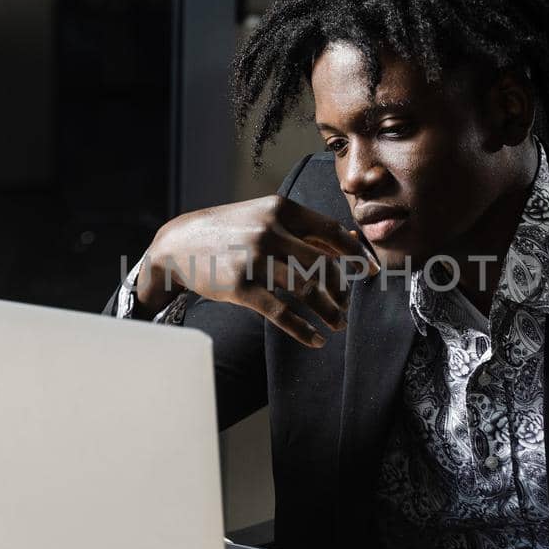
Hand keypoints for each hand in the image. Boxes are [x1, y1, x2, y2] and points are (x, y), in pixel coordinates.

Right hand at [137, 195, 376, 345]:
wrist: (178, 244)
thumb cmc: (229, 231)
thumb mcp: (264, 217)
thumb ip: (305, 228)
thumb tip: (350, 238)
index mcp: (280, 209)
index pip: (330, 232)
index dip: (355, 254)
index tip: (370, 271)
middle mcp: (270, 230)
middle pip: (322, 264)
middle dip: (342, 290)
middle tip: (349, 306)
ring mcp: (255, 258)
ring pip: (306, 289)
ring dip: (329, 311)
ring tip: (339, 325)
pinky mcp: (240, 286)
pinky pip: (280, 312)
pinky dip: (303, 329)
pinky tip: (316, 339)